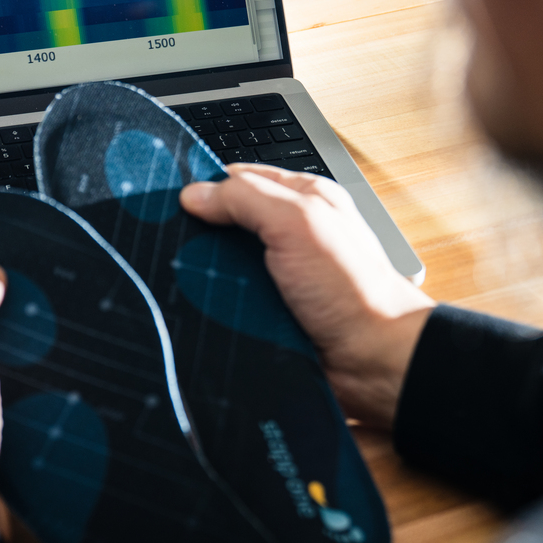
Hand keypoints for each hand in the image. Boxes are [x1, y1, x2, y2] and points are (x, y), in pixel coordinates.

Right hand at [180, 165, 434, 428]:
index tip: (168, 199)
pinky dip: (213, 308)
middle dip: (198, 236)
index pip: (238, 180)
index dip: (205, 186)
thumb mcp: (299, 222)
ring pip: (221, 268)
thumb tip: (195, 194)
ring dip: (204, 276)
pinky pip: (227, 305)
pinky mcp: (267, 314)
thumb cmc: (353, 289)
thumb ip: (246, 198)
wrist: (374, 362)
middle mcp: (288, 235)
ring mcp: (276, 277)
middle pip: (224, 225)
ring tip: (181, 281)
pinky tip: (198, 311)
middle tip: (171, 245)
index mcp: (301, 199)